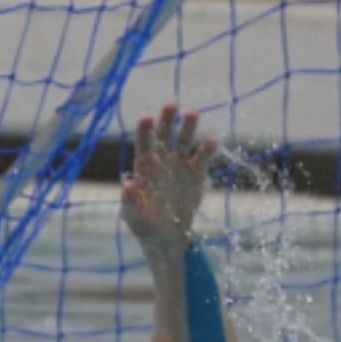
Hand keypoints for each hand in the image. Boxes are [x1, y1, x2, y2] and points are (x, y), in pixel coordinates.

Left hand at [119, 104, 217, 251]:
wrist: (167, 237)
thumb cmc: (144, 225)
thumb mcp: (134, 217)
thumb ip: (130, 202)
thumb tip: (127, 185)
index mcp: (143, 168)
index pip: (144, 145)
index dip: (145, 131)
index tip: (146, 117)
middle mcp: (162, 161)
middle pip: (165, 136)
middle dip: (167, 120)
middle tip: (171, 105)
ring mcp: (180, 165)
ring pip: (184, 141)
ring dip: (189, 127)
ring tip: (193, 113)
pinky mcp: (196, 173)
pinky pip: (202, 158)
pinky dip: (208, 149)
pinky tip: (213, 141)